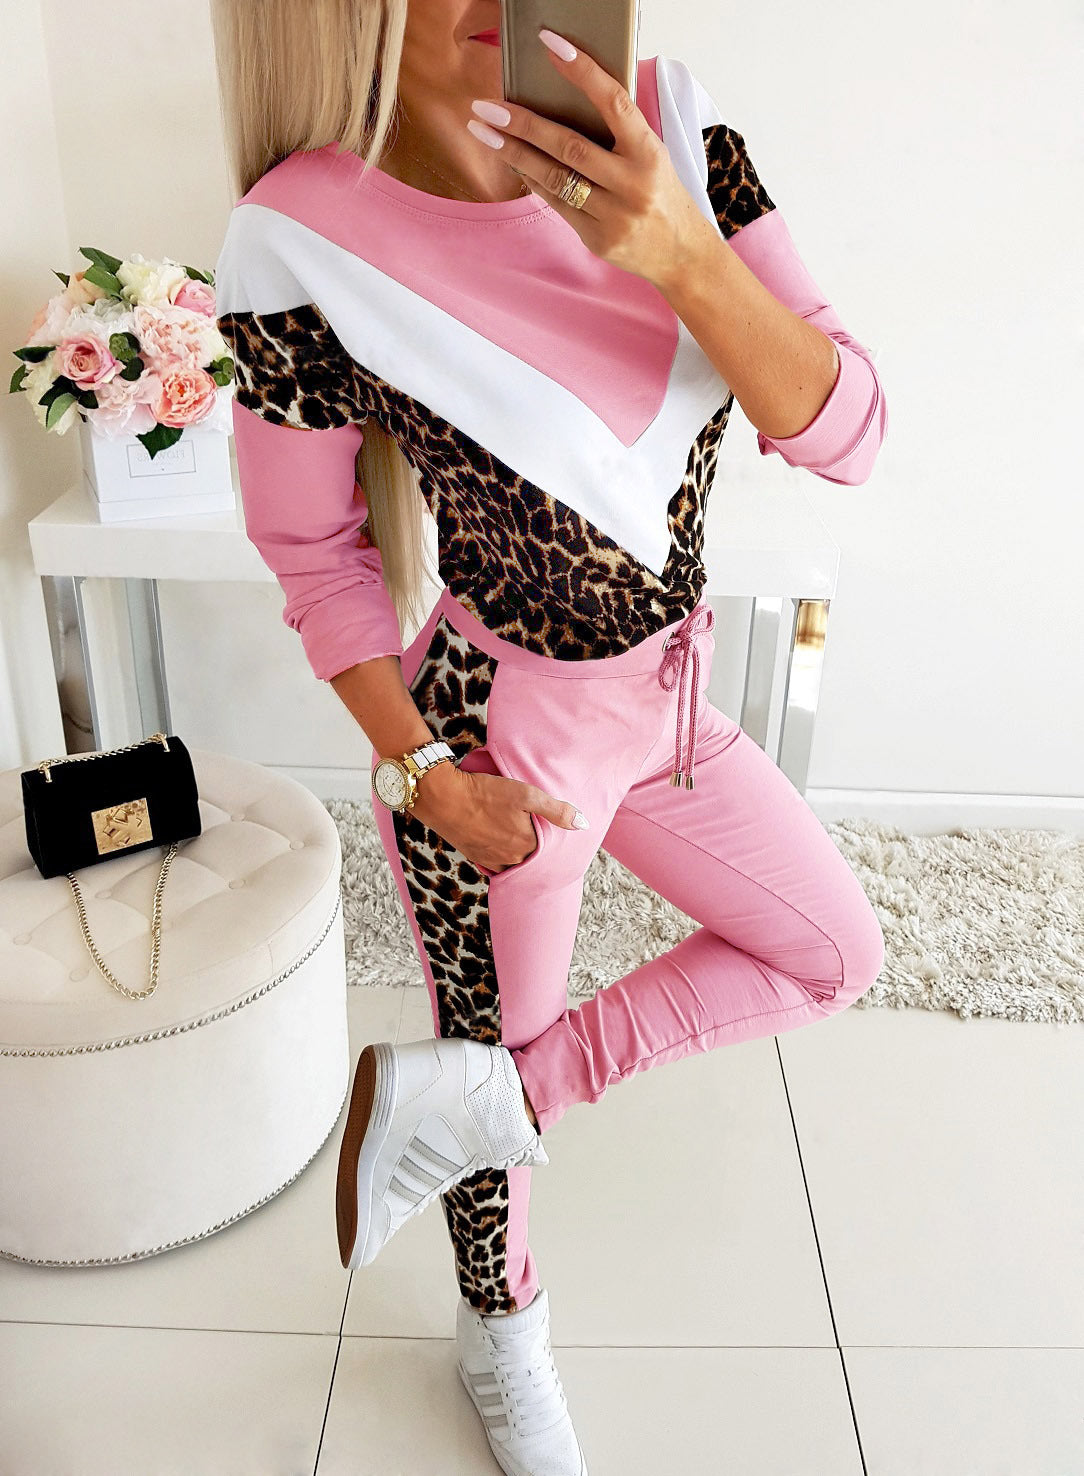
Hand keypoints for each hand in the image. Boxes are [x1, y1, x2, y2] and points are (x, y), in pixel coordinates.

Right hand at [411, 762, 586, 873]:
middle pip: (532, 856)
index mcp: (527, 845)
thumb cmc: (486, 793)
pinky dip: (502, 854)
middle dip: (535, 845)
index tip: (549, 826)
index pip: (549, 848)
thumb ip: (556, 810)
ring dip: (519, 851)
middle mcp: (511, 859)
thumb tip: (583, 824)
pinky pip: (497, 863)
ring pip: (514, 861)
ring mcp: (492, 860)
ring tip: (517, 832)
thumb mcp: (526, 794)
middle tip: (533, 826)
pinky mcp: (476, 857)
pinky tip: (500, 838)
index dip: (550, 837)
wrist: (443, 798)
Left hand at [466, 29, 711, 292]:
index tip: (550, 45)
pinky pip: (557, 204)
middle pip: (569, 146)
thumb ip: (618, 132)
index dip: (582, 71)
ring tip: (483, 131)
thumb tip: (566, 97)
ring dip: (514, 153)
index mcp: (650, 152)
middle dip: (523, 123)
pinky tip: (512, 161)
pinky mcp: (597, 239)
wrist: (682, 254)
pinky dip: (532, 180)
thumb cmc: (661, 193)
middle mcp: (632, 184)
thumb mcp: (652, 155)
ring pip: (555, 178)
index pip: (613, 102)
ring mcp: (614, 216)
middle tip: (487, 106)